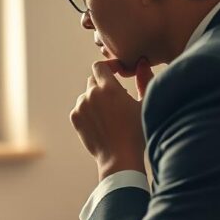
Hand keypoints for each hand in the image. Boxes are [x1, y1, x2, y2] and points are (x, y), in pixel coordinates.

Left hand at [70, 57, 154, 179]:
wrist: (120, 158)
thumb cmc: (137, 131)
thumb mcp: (145, 104)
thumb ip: (144, 80)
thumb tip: (142, 62)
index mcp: (109, 88)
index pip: (100, 66)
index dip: (108, 67)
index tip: (117, 73)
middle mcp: (92, 94)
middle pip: (93, 80)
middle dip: (103, 85)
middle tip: (116, 99)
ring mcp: (81, 106)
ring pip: (86, 95)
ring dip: (95, 99)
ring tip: (109, 115)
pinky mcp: (75, 118)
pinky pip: (80, 108)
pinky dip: (88, 111)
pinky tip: (101, 123)